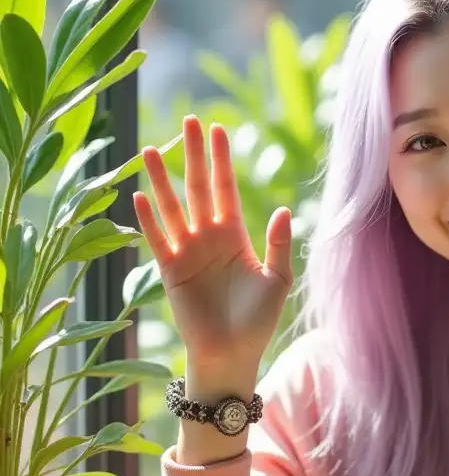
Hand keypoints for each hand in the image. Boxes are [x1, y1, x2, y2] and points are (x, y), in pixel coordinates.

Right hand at [133, 115, 292, 376]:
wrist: (233, 354)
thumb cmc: (258, 320)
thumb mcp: (277, 279)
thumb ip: (279, 245)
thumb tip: (283, 210)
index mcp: (236, 235)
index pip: (227, 188)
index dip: (222, 160)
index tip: (217, 129)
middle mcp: (209, 238)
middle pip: (199, 187)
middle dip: (194, 155)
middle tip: (188, 121)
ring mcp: (187, 252)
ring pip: (173, 207)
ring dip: (162, 179)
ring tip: (152, 148)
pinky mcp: (170, 272)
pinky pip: (157, 239)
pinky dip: (148, 218)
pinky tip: (139, 195)